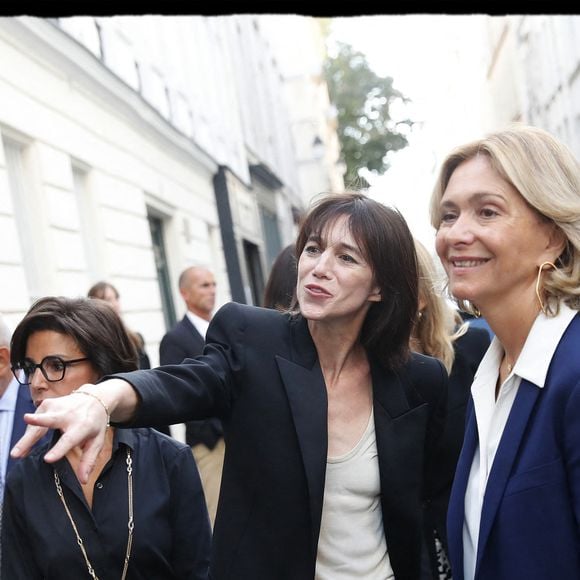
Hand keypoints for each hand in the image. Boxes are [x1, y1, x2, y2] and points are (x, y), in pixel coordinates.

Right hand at [10, 378, 137, 482]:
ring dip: (26, 439)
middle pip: (50, 421)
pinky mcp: (47, 404)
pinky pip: (35, 422)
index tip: (48, 459)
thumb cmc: (94, 424)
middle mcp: (68, 414)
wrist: (94, 398)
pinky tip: (27, 443)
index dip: (59, 449)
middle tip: (24, 442)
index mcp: (83, 426)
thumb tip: (83, 480)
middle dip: (36, 428)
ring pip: (37, 423)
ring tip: (16, 454)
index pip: (70, 439)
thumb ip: (89, 460)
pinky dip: (30, 433)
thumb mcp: (97, 441)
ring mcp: (56, 407)